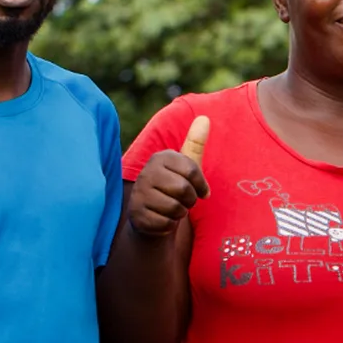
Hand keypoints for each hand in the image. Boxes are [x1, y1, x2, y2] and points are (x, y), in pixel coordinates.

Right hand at [128, 117, 209, 236]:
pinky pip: (166, 223)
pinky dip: (169, 225)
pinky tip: (161, 218)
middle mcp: (147, 172)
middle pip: (184, 190)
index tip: (199, 189)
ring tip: (171, 207)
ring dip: (179, 213)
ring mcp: (139, 193)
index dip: (201, 185)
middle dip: (190, 200)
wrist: (152, 213)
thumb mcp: (187, 166)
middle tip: (182, 199)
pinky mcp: (136, 214)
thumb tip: (205, 118)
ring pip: (176, 208)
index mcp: (161, 158)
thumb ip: (195, 143)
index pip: (192, 170)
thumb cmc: (174, 187)